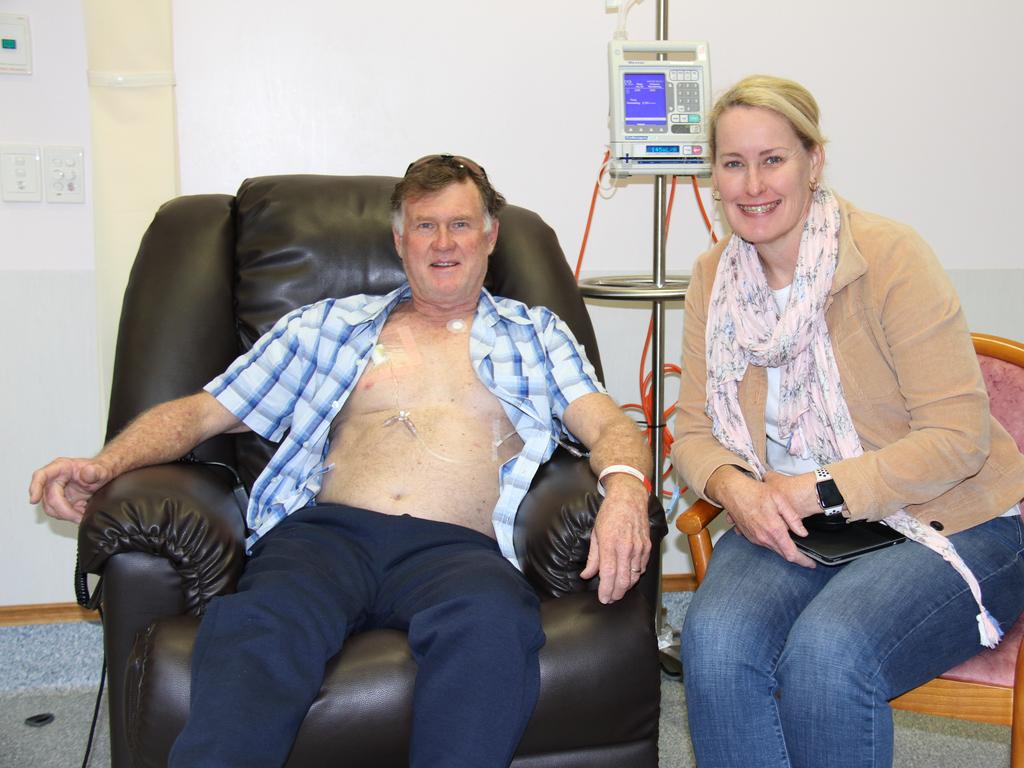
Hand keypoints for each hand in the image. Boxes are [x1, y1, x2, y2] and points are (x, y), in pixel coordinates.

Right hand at [28, 457, 111, 523]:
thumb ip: (96, 471)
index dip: (35, 487)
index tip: (34, 500)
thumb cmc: (101, 468)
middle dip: (63, 510)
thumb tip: (87, 473)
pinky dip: (70, 516)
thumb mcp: (103, 469)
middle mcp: (55, 479)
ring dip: (66, 515)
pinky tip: (81, 512)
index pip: (42, 475)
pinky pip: (59, 512)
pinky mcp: (61, 501)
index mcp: (62, 467)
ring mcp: (57, 491)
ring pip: (51, 508)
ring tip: (81, 515)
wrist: (105, 475)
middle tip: (79, 517)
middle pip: (49, 498)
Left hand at [580, 476, 651, 603]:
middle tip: (610, 599)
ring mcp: (639, 548)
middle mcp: (626, 548)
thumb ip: (593, 558)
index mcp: (610, 544)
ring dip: (626, 587)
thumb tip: (586, 575)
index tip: (603, 598)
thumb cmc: (609, 514)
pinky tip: (628, 577)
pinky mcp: (648, 547)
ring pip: (634, 577)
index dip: (606, 590)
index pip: (609, 575)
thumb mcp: (595, 534)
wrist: (629, 498)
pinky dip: (635, 576)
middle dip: (616, 594)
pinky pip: (642, 568)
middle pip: (623, 580)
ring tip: (617, 591)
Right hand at [713, 468, 815, 568]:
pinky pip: (764, 543)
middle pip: (783, 554)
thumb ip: (793, 518)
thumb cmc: (754, 492)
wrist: (732, 492)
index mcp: (773, 529)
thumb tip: (803, 532)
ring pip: (774, 549)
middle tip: (806, 556)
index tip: (811, 564)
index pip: (791, 554)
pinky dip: (773, 542)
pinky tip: (775, 532)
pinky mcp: (749, 536)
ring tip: (792, 543)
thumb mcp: (779, 499)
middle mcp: (763, 537)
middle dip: (796, 557)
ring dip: (783, 548)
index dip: (804, 561)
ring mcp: (755, 538)